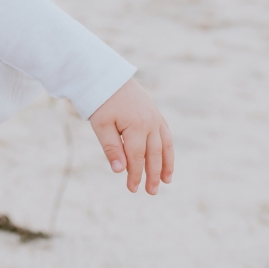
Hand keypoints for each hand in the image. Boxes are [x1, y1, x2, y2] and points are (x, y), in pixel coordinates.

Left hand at [89, 79, 172, 194]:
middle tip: (151, 192)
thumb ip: (111, 148)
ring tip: (165, 181)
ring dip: (166, 165)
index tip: (133, 189)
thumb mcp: (101, 125)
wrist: (107, 76)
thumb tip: (120, 171)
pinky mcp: (156, 114)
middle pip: (154, 155)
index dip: (136, 175)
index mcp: (136, 126)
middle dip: (152, 175)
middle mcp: (151, 123)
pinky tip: (166, 160)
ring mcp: (156, 118)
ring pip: (165, 146)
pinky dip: (168, 150)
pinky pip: (166, 135)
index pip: (137, 157)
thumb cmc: (100, 101)